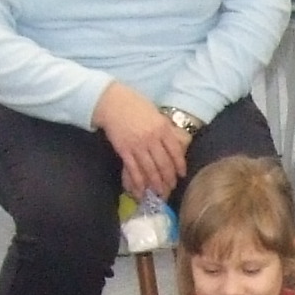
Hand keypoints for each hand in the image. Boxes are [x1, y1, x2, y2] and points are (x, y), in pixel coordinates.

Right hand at [93, 81, 189, 201]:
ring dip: (155, 183)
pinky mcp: (124, 150)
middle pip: (164, 163)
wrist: (112, 102)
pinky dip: (138, 182)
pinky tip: (141, 190)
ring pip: (150, 169)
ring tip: (159, 192)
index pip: (175, 151)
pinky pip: (133, 169)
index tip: (181, 174)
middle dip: (168, 178)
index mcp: (162, 128)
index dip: (179, 165)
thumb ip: (164, 128)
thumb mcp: (155, 113)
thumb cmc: (135, 104)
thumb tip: (173, 143)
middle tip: (171, 188)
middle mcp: (152, 138)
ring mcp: (137, 145)